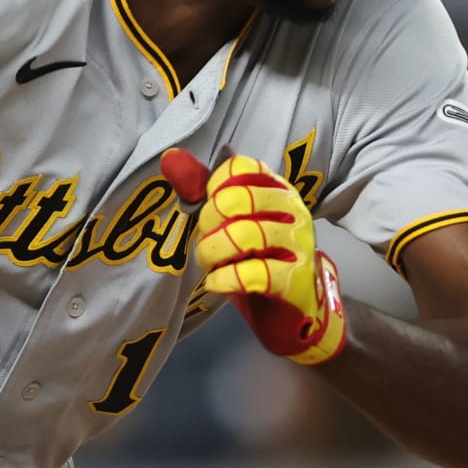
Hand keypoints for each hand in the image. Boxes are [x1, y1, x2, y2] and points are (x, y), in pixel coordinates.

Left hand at [161, 148, 346, 364]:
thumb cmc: (256, 257)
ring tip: (209, 263)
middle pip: (237, 199)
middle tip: (207, 240)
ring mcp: (298, 243)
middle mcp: (293, 209)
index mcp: (276, 188)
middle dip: (208, 222)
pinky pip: (253, 274)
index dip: (212, 189)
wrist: (290, 309)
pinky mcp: (295, 278)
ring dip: (212, 251)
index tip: (210, 211)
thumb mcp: (229, 220)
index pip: (239, 168)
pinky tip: (216, 282)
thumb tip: (170, 157)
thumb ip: (201, 189)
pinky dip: (224, 278)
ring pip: (244, 235)